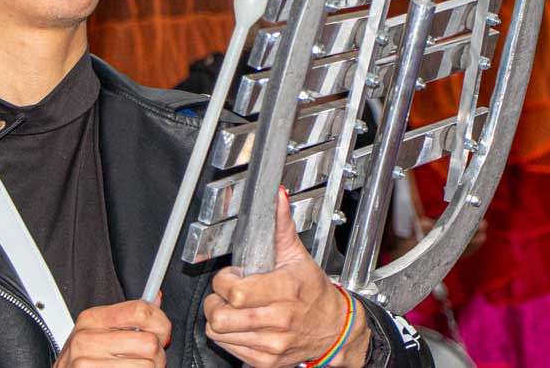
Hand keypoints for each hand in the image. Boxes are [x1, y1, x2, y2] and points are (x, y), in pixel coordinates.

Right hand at [54, 297, 168, 367]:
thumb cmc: (83, 361)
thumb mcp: (98, 334)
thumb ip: (127, 317)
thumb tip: (154, 298)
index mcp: (92, 319)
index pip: (139, 310)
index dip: (160, 323)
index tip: (162, 332)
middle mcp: (87, 339)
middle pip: (149, 342)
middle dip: (156, 355)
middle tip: (148, 359)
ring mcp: (87, 363)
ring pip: (147, 366)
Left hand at [205, 189, 367, 367]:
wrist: (334, 329)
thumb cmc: (314, 293)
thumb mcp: (298, 256)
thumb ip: (281, 226)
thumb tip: (277, 197)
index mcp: (284, 290)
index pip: (234, 293)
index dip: (224, 281)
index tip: (232, 276)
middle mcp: (278, 321)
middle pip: (220, 317)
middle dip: (216, 301)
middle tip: (227, 294)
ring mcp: (272, 344)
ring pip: (219, 333)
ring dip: (220, 319)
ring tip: (236, 308)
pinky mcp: (266, 361)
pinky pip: (228, 348)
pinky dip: (229, 335)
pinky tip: (243, 324)